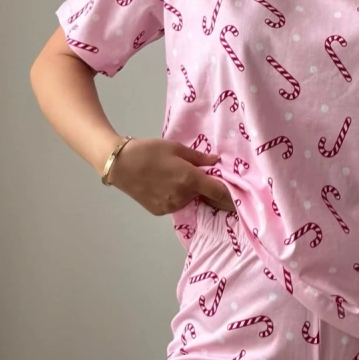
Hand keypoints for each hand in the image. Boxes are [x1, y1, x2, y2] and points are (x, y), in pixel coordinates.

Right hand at [107, 138, 235, 214]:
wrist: (119, 164)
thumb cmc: (148, 151)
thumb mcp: (175, 148)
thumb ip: (198, 157)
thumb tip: (216, 162)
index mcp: (189, 179)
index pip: (218, 192)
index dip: (230, 194)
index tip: (239, 195)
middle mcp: (182, 196)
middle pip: (202, 194)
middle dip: (203, 186)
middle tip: (193, 173)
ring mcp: (170, 206)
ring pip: (188, 199)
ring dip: (188, 191)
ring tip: (173, 176)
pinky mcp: (159, 211)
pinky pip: (175, 204)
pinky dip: (175, 196)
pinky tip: (164, 184)